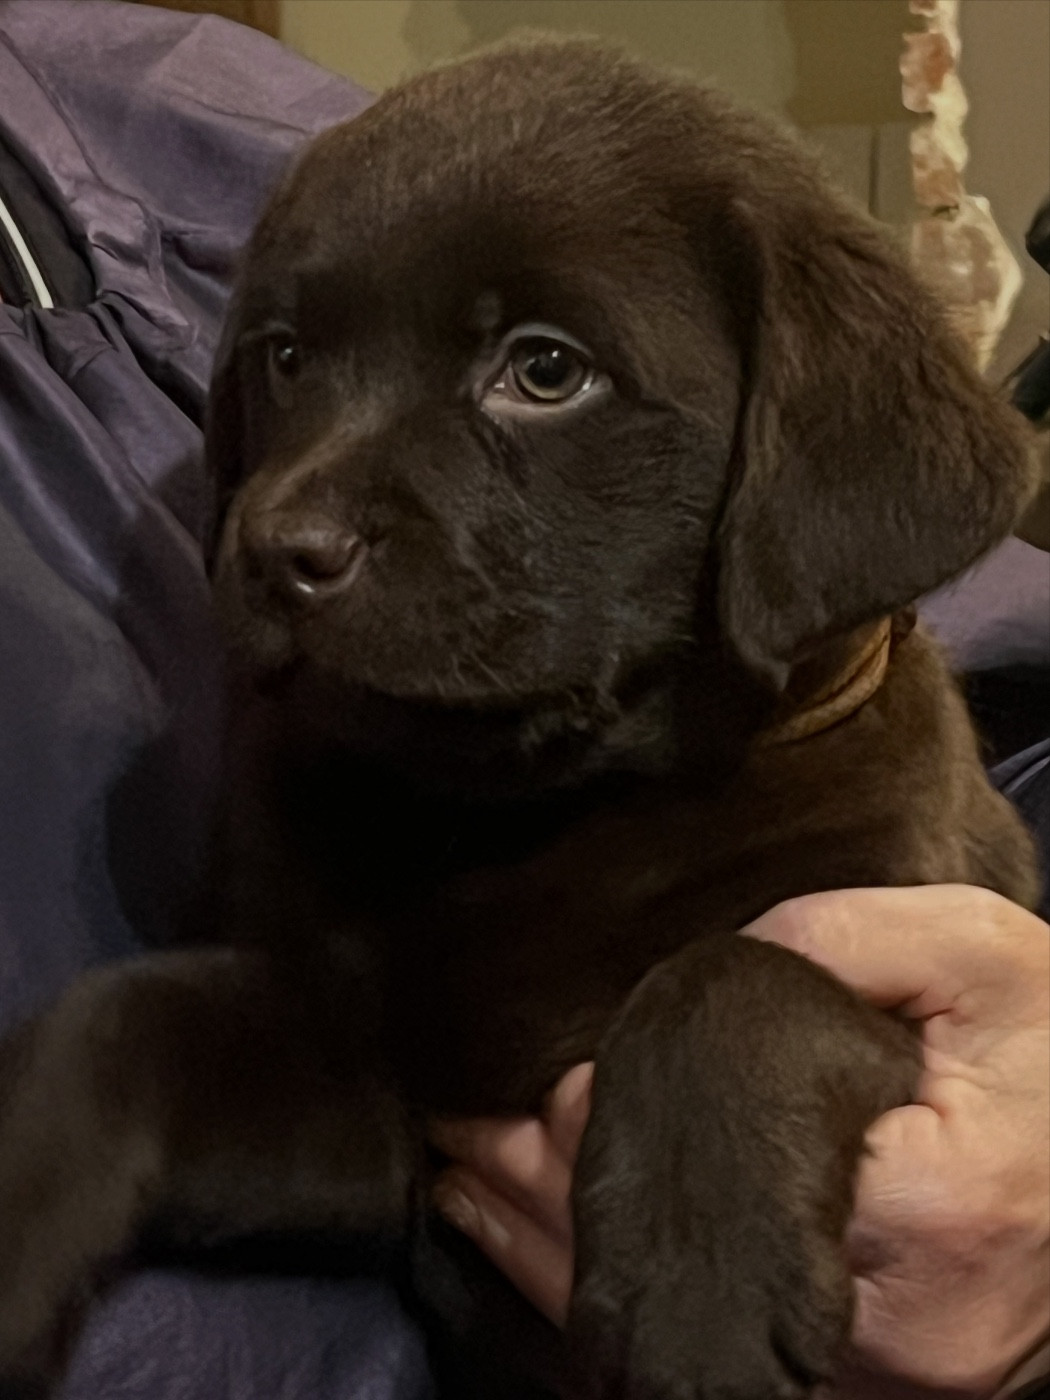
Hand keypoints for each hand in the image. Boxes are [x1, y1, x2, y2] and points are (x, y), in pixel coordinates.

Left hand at [430, 885, 1049, 1392]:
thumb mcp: (977, 954)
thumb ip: (844, 939)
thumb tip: (720, 962)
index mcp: (921, 1211)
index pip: (719, 1181)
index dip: (615, 1139)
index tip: (548, 1089)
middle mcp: (892, 1329)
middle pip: (674, 1269)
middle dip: (549, 1196)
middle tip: (463, 1133)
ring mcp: (880, 1379)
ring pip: (677, 1328)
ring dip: (559, 1253)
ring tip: (470, 1185)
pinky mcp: (868, 1386)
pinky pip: (713, 1352)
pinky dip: (619, 1297)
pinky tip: (548, 1249)